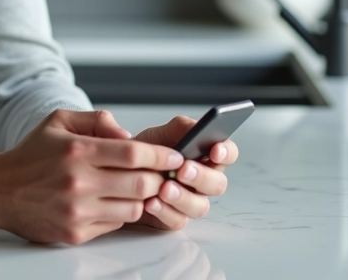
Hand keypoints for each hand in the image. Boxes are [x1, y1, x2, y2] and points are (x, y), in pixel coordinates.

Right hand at [0, 109, 184, 244]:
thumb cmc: (31, 154)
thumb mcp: (59, 121)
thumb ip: (97, 120)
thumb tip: (129, 135)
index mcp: (77, 150)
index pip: (134, 152)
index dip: (161, 155)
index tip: (175, 155)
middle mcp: (78, 182)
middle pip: (141, 183)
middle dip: (159, 178)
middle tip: (164, 173)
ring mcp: (77, 211)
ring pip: (134, 208)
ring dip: (143, 198)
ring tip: (138, 187)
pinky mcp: (75, 233)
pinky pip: (115, 224)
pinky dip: (122, 212)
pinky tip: (113, 201)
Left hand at [129, 116, 238, 230]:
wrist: (120, 171)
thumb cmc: (146, 151)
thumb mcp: (161, 133)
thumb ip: (181, 127)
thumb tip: (197, 126)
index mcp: (205, 156)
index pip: (228, 154)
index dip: (226, 153)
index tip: (214, 151)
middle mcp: (202, 180)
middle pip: (218, 184)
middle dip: (202, 177)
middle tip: (183, 170)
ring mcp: (190, 200)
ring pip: (200, 206)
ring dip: (183, 198)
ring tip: (164, 188)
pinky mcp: (174, 217)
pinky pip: (177, 220)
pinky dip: (164, 212)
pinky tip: (150, 202)